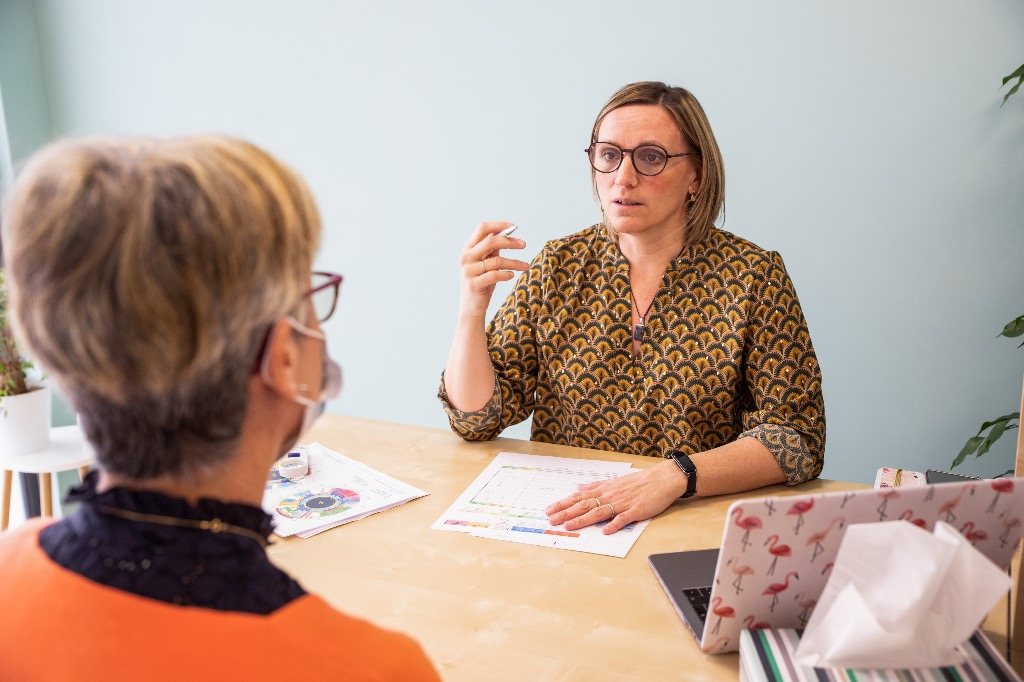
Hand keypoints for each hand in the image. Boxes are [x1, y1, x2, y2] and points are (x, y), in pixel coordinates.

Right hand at [458, 222, 528, 317]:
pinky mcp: (473, 284)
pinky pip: (494, 275)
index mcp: (468, 248)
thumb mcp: (487, 262)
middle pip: (491, 241)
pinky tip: (512, 275)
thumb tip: (507, 233)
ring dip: (514, 262)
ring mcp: (468, 271)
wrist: (471, 307)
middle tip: (524, 244)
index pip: (482, 228)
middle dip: (510, 242)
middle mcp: (466, 257)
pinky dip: (506, 274)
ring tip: (525, 266)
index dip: (499, 225)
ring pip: (497, 261)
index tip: (514, 227)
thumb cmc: (482, 282)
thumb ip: (493, 249)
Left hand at [545, 460, 686, 533]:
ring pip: (599, 512)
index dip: (563, 503)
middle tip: (552, 520)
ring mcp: (623, 503)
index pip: (579, 497)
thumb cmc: (639, 481)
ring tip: (569, 525)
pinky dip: (614, 524)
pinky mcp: (636, 510)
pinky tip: (605, 531)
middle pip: (585, 504)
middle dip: (566, 512)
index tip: (550, 509)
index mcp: (605, 489)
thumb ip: (596, 486)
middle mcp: (610, 495)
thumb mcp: (614, 481)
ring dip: (583, 519)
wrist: (662, 478)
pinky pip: (623, 518)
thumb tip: (579, 487)